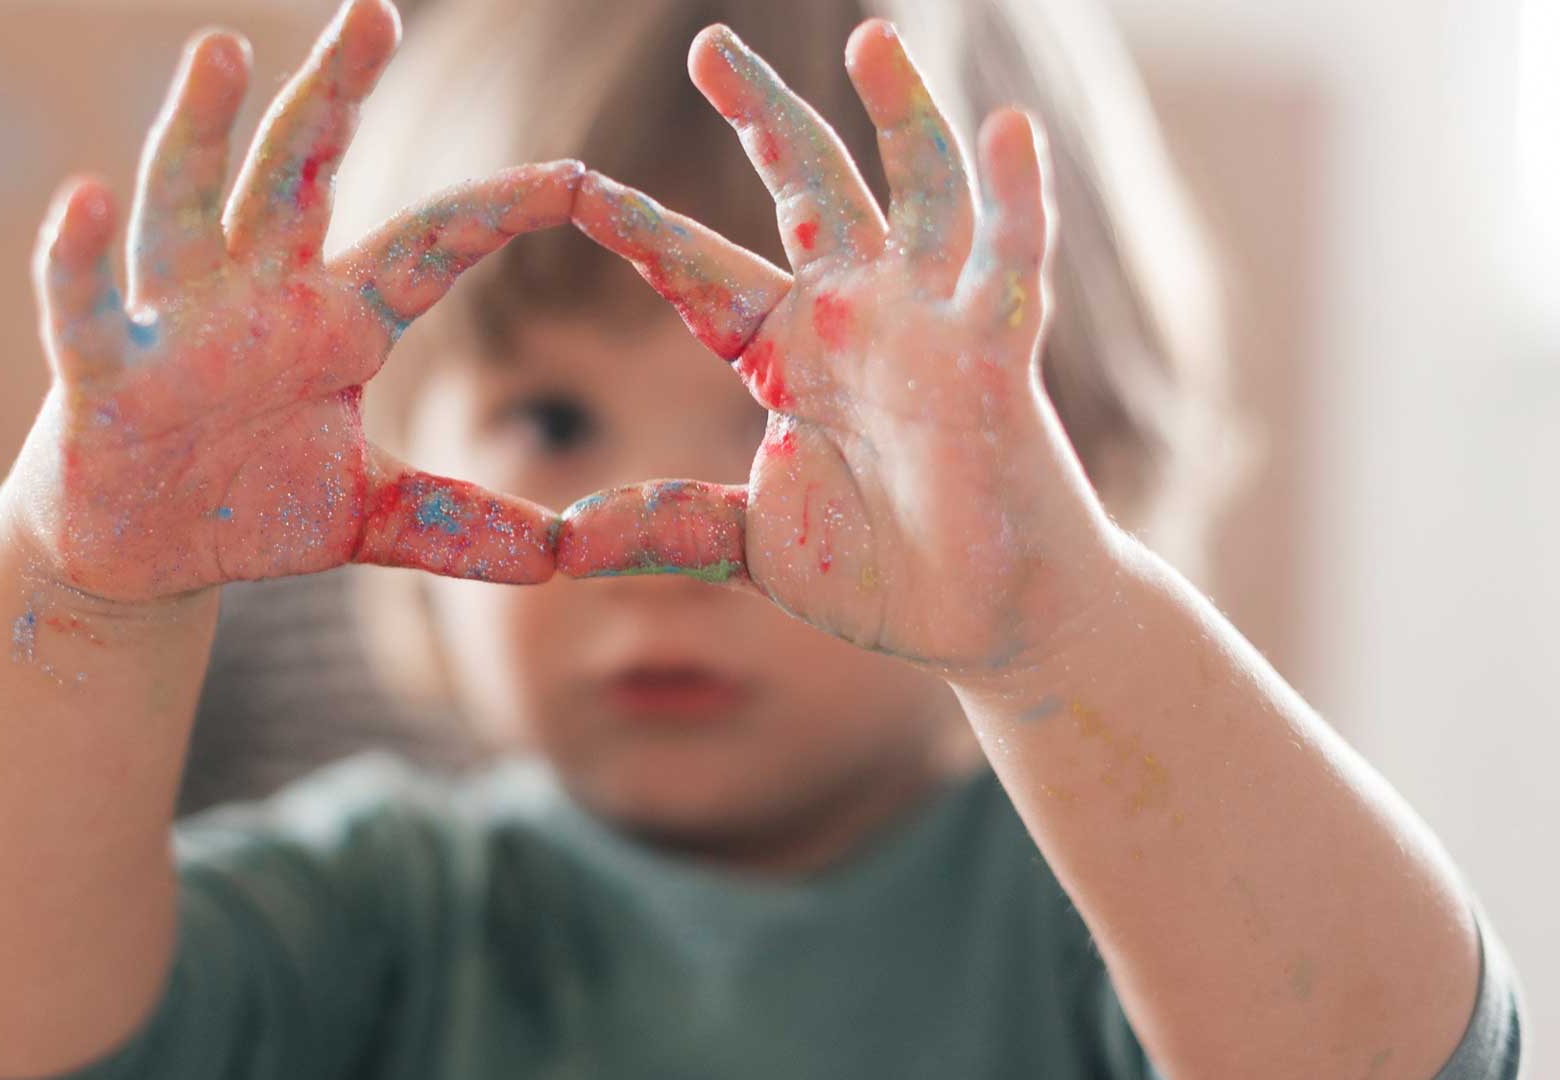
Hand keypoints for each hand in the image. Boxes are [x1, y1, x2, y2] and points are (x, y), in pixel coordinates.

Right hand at [8, 0, 578, 603]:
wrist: (136, 555)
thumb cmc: (247, 507)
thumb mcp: (367, 518)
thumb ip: (459, 525)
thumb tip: (564, 557)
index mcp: (336, 322)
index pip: (430, 246)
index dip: (499, 211)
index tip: (579, 178)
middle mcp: (257, 295)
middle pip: (297, 172)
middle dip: (334, 93)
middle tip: (377, 13)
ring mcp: (175, 322)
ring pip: (188, 204)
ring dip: (202, 129)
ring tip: (225, 49)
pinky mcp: (101, 369)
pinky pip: (86, 305)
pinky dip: (80, 256)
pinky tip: (85, 197)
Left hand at [561, 20, 1109, 672]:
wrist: (985, 621)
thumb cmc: (880, 576)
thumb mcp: (751, 545)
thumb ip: (667, 528)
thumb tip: (560, 544)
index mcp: (787, 353)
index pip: (700, 273)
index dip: (642, 230)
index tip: (572, 184)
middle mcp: (857, 316)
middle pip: (807, 187)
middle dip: (764, 115)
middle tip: (709, 45)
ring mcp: (932, 324)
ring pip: (917, 191)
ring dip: (901, 113)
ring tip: (868, 37)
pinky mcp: (998, 353)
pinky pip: (1012, 260)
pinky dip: (1017, 194)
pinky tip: (1009, 123)